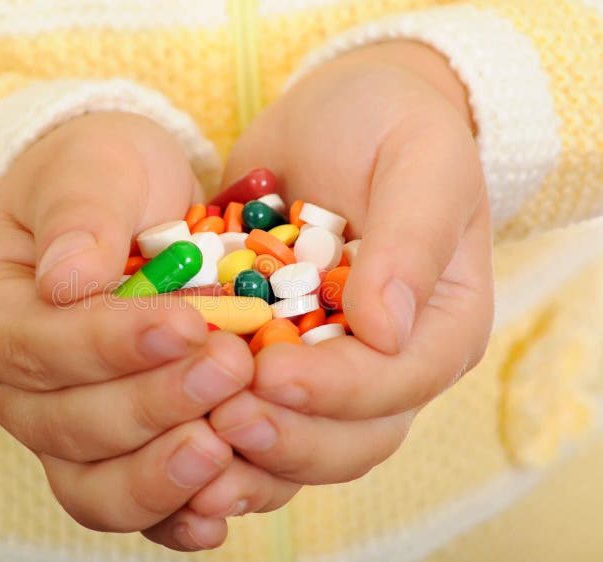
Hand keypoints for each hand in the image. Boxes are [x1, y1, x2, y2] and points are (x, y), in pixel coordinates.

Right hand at [0, 112, 256, 549]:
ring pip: (95, 485)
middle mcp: (12, 386)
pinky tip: (218, 514)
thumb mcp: (92, 166)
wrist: (124, 207)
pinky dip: (172, 517)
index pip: (39, 345)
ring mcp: (59, 428)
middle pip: (71, 425)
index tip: (187, 324)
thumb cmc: (100, 176)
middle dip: (155, 404)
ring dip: (162, 477)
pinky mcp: (109, 453)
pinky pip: (129, 501)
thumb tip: (67, 280)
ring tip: (225, 451)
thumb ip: (81, 215)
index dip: (111, 343)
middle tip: (231, 369)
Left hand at [207, 41, 493, 487]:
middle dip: (287, 438)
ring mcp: (331, 369)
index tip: (268, 373)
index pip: (397, 383)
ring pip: (301, 445)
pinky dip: (219, 439)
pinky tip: (171, 439)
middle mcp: (390, 364)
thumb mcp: (419, 163)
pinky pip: (256, 416)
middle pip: (351, 438)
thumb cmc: (391, 126)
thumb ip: (411, 242)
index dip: (333, 391)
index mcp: (439, 326)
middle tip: (221, 419)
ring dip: (249, 458)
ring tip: (190, 447)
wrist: (338, 115)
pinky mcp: (278, 360)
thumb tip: (387, 330)